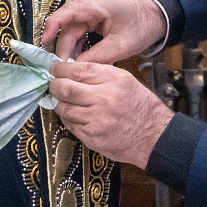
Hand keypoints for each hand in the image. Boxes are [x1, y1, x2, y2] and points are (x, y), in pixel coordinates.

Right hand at [43, 0, 166, 62]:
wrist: (155, 15)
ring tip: (73, 68)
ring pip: (72, 28)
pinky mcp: (90, 9)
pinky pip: (79, 27)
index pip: (69, 11)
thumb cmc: (141, 26)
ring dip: (72, 48)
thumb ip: (96, 57)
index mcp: (99, 3)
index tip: (44, 42)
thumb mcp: (121, 46)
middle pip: (70, 25)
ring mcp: (89, 2)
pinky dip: (78, 42)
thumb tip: (74, 69)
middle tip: (64, 70)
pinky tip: (79, 58)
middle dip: (66, 49)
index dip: (53, 26)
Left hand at [49, 61, 173, 167]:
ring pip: (63, 108)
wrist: (153, 135)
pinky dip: (68, 118)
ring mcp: (96, 120)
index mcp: (112, 80)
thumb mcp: (124, 79)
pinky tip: (74, 115)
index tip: (55, 69)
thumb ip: (99, 73)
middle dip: (54, 85)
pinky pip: (70, 125)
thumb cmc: (140, 106)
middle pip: (65, 89)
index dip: (60, 69)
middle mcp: (103, 99)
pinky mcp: (91, 137)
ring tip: (63, 100)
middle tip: (53, 84)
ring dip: (59, 103)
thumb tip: (73, 70)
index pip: (77, 70)